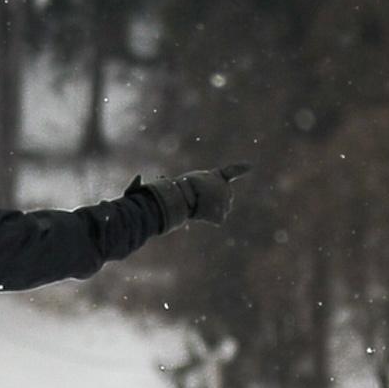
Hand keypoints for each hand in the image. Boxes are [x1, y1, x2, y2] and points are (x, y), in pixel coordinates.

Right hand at [136, 164, 250, 230]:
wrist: (180, 197)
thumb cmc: (170, 190)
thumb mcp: (165, 184)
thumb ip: (159, 184)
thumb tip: (136, 178)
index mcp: (213, 176)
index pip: (231, 171)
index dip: (240, 168)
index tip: (252, 166)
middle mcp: (223, 188)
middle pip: (220, 200)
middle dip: (211, 202)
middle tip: (195, 199)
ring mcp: (225, 201)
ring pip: (218, 212)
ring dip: (208, 211)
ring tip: (195, 206)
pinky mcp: (222, 214)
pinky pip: (217, 221)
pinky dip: (209, 220)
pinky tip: (200, 216)